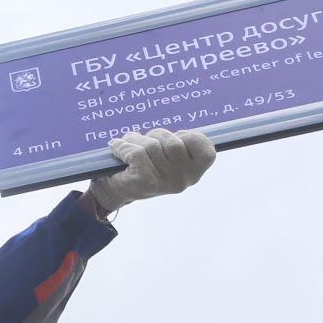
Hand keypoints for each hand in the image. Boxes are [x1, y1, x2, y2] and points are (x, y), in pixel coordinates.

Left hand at [84, 128, 214, 217]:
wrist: (118, 189)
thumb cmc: (146, 166)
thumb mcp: (168, 155)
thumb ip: (176, 143)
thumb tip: (165, 133)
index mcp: (194, 172)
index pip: (206, 150)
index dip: (191, 137)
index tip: (177, 136)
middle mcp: (183, 180)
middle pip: (173, 142)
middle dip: (155, 135)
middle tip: (143, 140)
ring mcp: (165, 183)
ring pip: (152, 146)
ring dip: (136, 139)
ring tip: (128, 143)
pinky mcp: (144, 182)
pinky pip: (135, 153)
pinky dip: (122, 146)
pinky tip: (116, 147)